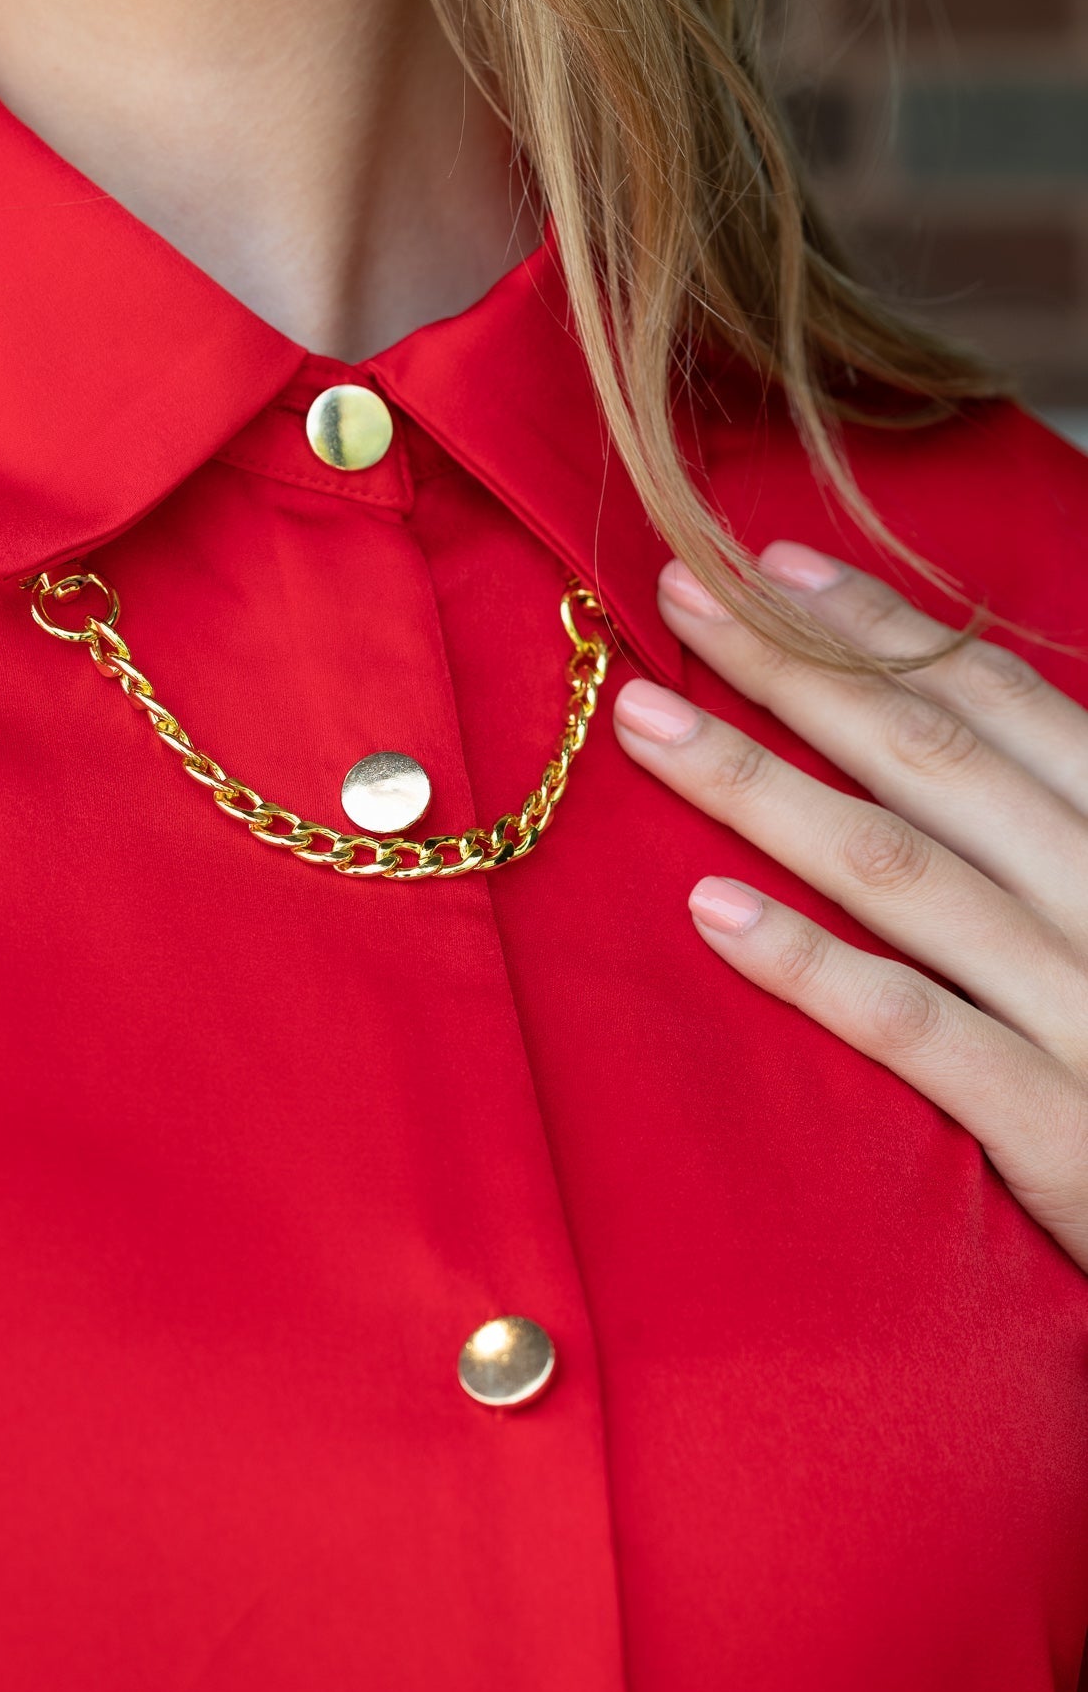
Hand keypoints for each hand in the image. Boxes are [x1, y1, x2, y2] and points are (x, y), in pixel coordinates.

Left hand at [611, 540, 1087, 1266]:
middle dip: (792, 667)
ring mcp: (1087, 1006)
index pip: (999, 705)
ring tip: (647, 726)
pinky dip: (812, 964)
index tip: (772, 566)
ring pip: (902, 870)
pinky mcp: (1058, 1125)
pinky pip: (916, 1026)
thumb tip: (969, 736)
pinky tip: (711, 912)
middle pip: (931, 758)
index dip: (881, 631)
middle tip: (675, 591)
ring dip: (763, 785)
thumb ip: (1068, 829)